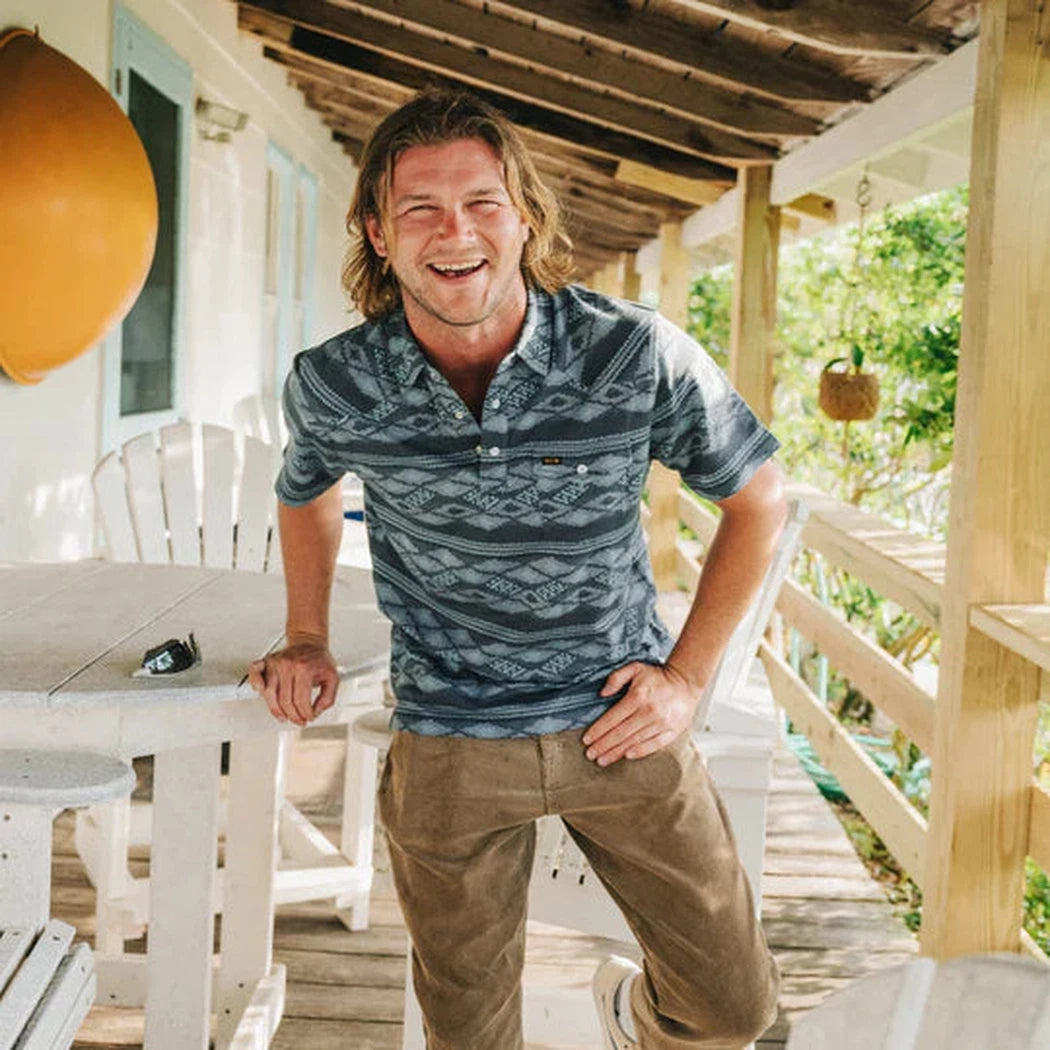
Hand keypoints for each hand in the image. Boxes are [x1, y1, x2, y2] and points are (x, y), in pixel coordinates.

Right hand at [247, 641, 338, 725]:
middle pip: (285, 701)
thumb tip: (315, 712)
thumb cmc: (319, 660)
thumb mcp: (333, 678)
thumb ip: (328, 698)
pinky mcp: (267, 662)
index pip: (301, 700)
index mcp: (304, 668)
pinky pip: (254, 674)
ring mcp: (275, 663)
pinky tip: (260, 691)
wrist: (309, 642)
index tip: (309, 717)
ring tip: (284, 716)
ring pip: (269, 694)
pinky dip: (254, 683)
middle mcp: (288, 665)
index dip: (306, 713)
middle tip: (299, 720)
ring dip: (276, 710)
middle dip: (293, 716)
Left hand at [582, 661, 701, 765]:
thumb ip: (616, 678)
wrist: (686, 683)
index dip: (598, 730)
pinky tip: (627, 756)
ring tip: (603, 760)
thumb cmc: (657, 677)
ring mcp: (662, 723)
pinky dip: (640, 751)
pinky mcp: (672, 731)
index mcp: (638, 696)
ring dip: (616, 752)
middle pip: (621, 733)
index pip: (613, 718)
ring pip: (634, 741)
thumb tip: (602, 693)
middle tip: (590, 754)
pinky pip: (654, 745)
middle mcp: (649, 712)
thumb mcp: (635, 668)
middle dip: (603, 745)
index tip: (587, 739)